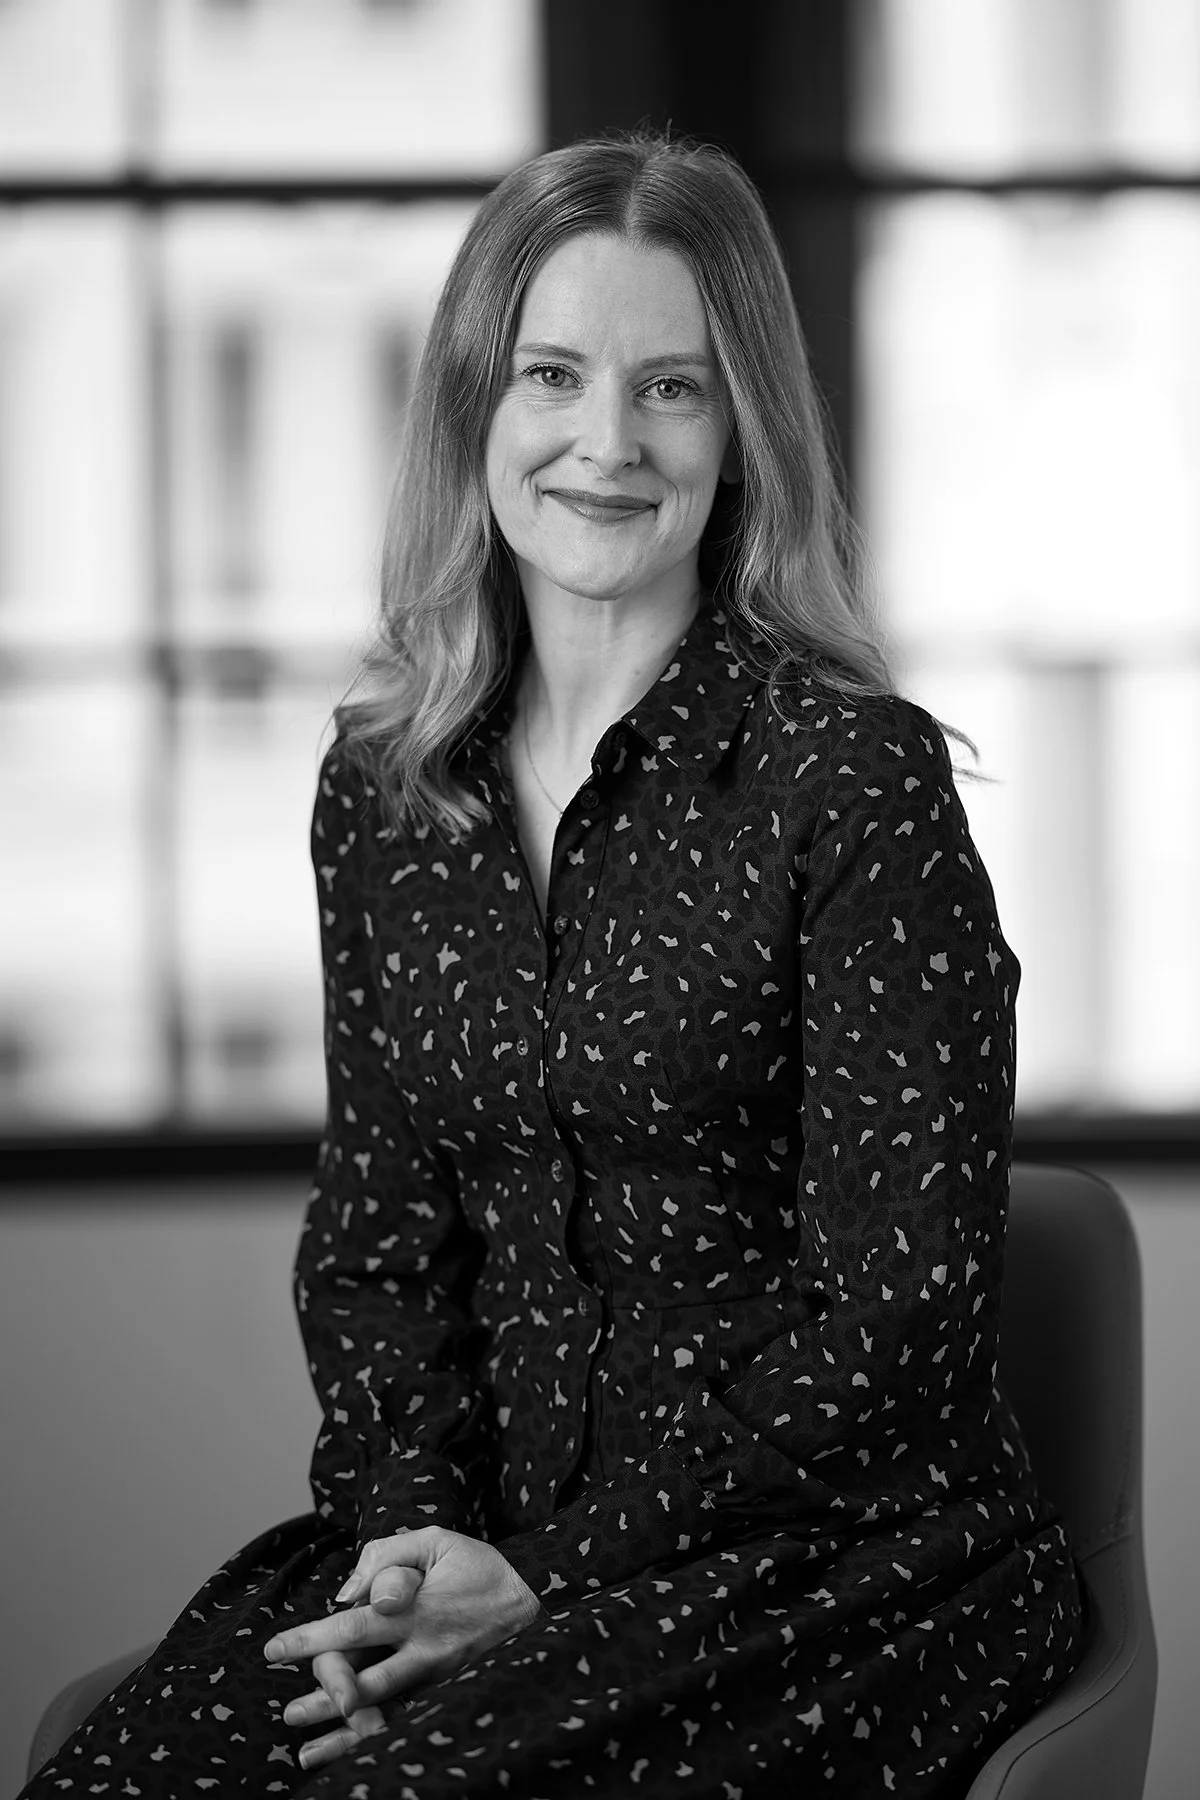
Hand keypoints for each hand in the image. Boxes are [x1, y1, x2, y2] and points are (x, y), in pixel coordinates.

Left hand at [264, 1527, 542, 1770]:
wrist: (536, 1602)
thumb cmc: (479, 1567)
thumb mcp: (436, 1541)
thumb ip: (387, 1557)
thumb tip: (348, 1594)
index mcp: (416, 1610)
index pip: (352, 1627)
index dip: (310, 1639)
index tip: (273, 1649)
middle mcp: (423, 1651)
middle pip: (363, 1682)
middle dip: (322, 1698)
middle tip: (290, 1712)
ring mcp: (436, 1679)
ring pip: (382, 1711)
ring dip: (341, 1733)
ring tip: (304, 1750)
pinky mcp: (448, 1695)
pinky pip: (405, 1722)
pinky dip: (375, 1742)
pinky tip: (349, 1754)